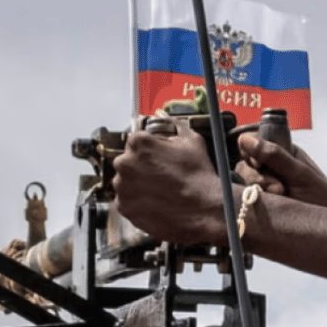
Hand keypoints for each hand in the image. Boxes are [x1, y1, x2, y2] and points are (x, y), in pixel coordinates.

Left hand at [113, 124, 226, 244]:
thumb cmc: (199, 177)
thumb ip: (172, 125)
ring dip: (138, 184)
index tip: (159, 159)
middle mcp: (125, 163)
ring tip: (161, 190)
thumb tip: (162, 117)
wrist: (204, 210)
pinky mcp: (124, 207)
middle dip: (141, 167)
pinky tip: (156, 201)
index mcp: (138, 143)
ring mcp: (122, 187)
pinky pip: (127, 201)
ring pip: (126, 182)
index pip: (136, 141)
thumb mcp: (191, 141)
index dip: (150, 150)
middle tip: (162, 175)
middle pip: (128, 161)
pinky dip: (138, 202)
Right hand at [235, 133, 326, 210]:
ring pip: (242, 181)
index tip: (259, 163)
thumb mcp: (301, 175)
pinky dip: (251, 202)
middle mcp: (271, 169)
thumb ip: (275, 156)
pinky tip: (267, 206)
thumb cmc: (324, 201)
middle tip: (278, 188)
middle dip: (257, 175)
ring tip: (279, 197)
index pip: (255, 142)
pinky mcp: (259, 206)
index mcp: (284, 153)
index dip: (252, 150)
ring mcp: (263, 188)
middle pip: (245, 163)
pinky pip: (242, 200)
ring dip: (256, 189)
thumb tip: (246, 139)